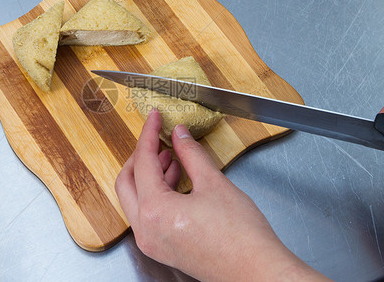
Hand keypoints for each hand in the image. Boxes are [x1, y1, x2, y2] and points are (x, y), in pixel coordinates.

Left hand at [116, 109, 329, 280]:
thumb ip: (191, 154)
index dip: (148, 134)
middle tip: (155, 137)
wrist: (256, 271)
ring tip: (168, 154)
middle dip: (140, 155)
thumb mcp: (214, 183)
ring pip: (136, 198)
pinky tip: (174, 178)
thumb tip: (179, 134)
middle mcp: (145, 230)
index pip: (143, 162)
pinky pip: (148, 214)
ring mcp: (152, 242)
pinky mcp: (162, 248)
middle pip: (127, 181)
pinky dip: (156, 192)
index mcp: (154, 211)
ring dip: (149, 174)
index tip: (154, 118)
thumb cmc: (240, 236)